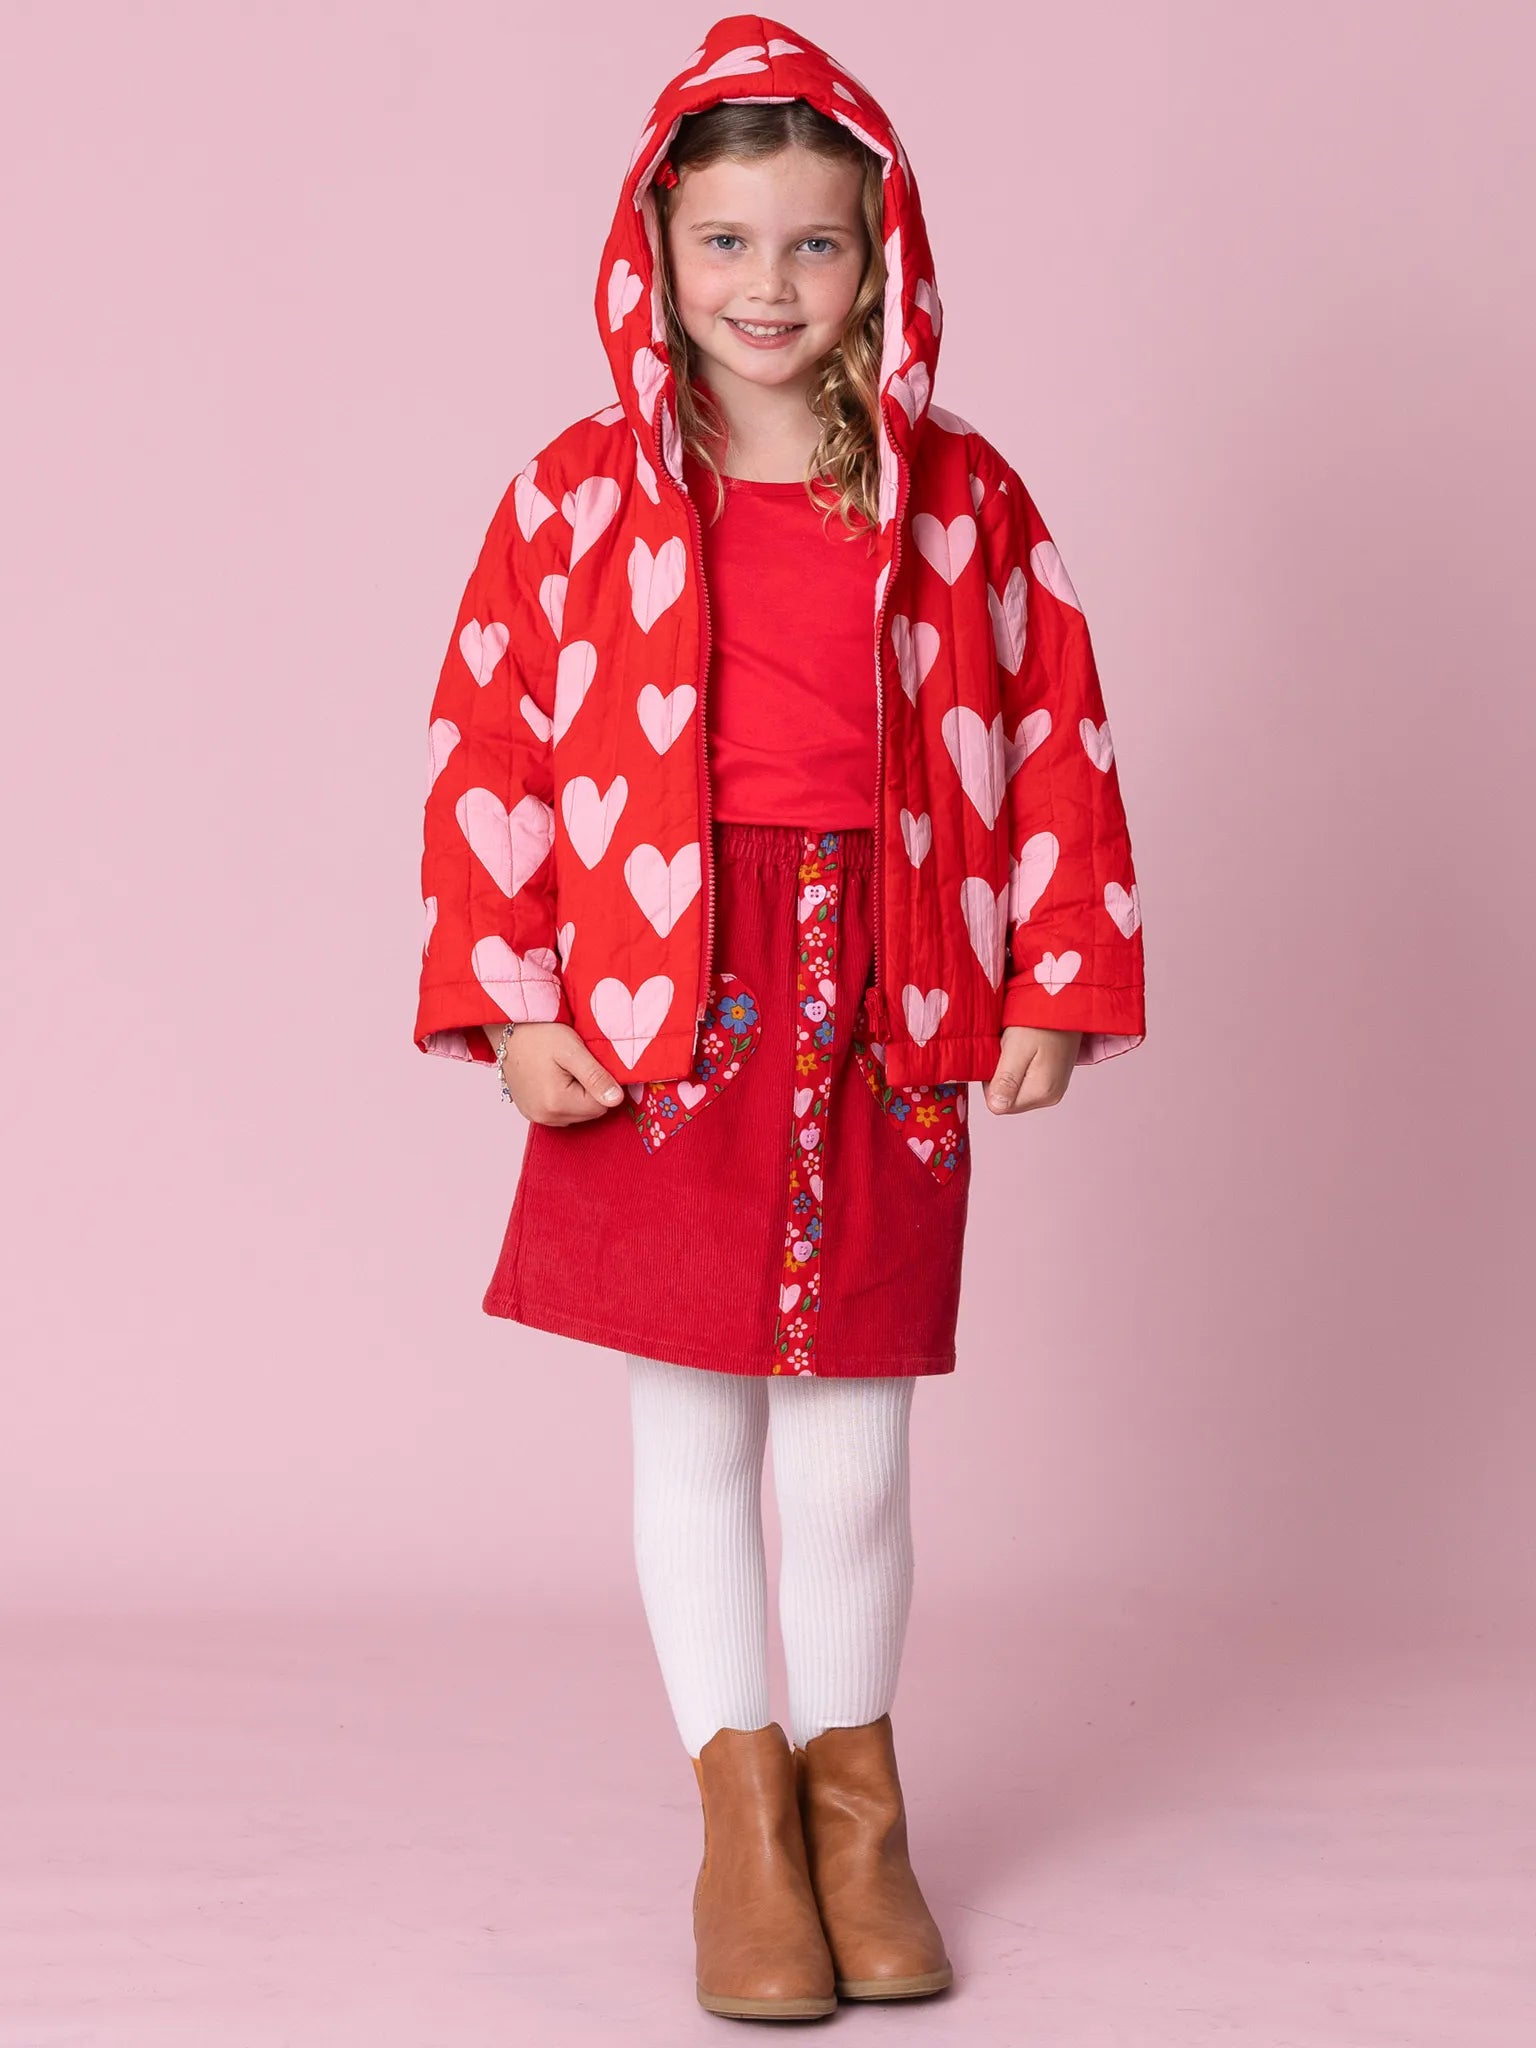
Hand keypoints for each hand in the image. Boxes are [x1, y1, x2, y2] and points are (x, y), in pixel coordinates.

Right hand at [483, 1021, 625, 1124]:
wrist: (508, 1029)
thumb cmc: (539, 1034)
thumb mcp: (572, 1050)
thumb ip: (596, 1076)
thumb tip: (617, 1100)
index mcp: (556, 1103)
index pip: (601, 1106)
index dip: (602, 1084)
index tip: (591, 1064)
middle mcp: (544, 1117)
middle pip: (589, 1113)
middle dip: (590, 1091)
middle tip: (577, 1065)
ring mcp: (535, 1116)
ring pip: (576, 1114)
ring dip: (578, 1095)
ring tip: (564, 1070)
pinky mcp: (530, 1112)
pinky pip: (561, 1112)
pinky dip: (564, 1098)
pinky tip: (555, 1078)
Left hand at [984, 1025, 1081, 1114]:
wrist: (1066, 1003)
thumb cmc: (1041, 1020)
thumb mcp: (1017, 1048)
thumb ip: (1006, 1080)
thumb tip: (996, 1107)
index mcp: (1041, 1093)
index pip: (998, 1104)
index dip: (991, 1081)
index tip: (1000, 1056)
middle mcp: (1050, 1097)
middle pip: (1008, 1099)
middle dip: (1000, 1076)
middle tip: (1009, 1050)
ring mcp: (1053, 1089)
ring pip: (1015, 1090)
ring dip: (1009, 1070)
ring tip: (1019, 1047)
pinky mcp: (1053, 1079)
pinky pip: (1025, 1081)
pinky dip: (1019, 1066)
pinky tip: (1026, 1050)